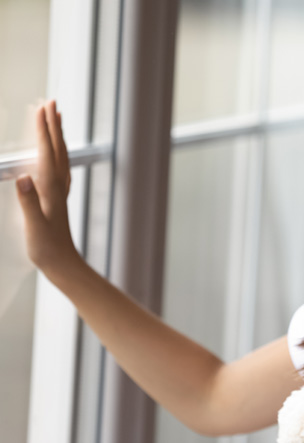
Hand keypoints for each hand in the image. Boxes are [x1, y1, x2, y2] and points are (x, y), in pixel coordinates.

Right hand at [15, 100, 79, 271]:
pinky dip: (56, 152)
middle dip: (52, 124)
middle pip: (57, 148)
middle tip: (51, 101)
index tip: (42, 108)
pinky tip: (54, 151)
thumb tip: (24, 178)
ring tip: (56, 117)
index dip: (44, 129)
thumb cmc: (46, 247)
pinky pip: (58, 167)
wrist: (62, 263)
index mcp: (51, 188)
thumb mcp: (34, 226)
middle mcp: (58, 185)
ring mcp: (59, 191)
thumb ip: (29, 202)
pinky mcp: (57, 197)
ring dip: (57, 135)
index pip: (47, 152)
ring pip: (60, 155)